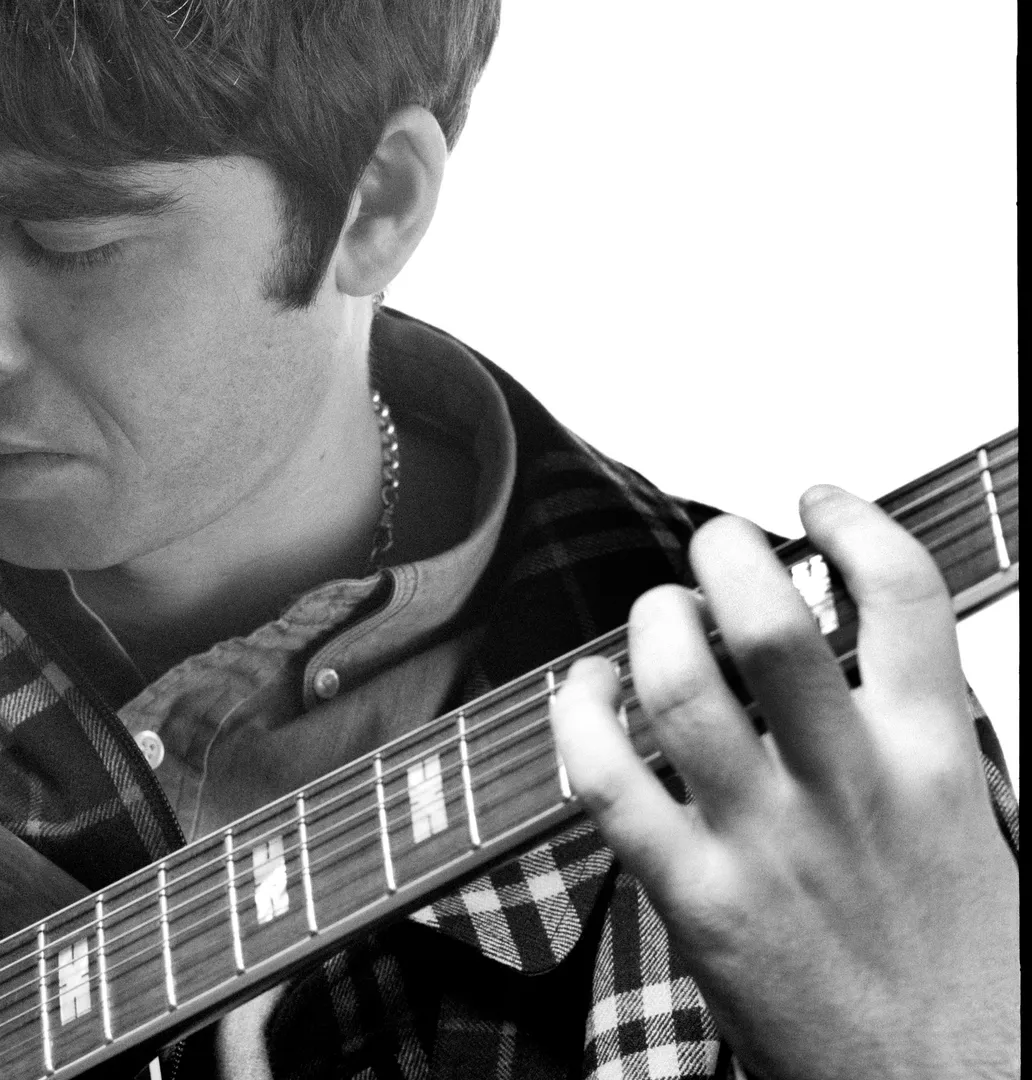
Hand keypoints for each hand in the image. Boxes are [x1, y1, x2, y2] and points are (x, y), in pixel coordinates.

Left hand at [549, 486, 1019, 1079]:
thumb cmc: (960, 975)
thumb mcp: (970, 832)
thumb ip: (907, 746)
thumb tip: (850, 668)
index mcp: (934, 760)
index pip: (902, 591)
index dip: (850, 521)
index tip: (815, 502)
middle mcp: (851, 786)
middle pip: (769, 621)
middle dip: (724, 556)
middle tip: (711, 555)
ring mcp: (769, 841)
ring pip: (680, 685)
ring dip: (649, 627)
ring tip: (655, 620)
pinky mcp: (700, 901)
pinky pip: (608, 782)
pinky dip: (579, 717)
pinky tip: (584, 697)